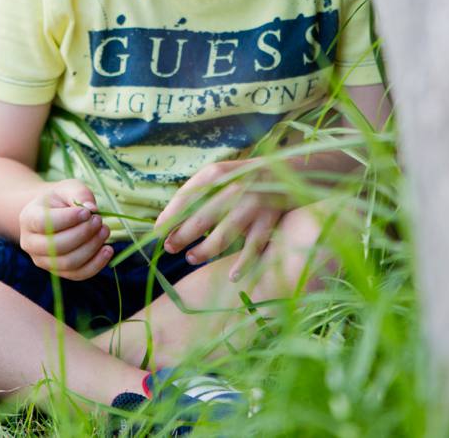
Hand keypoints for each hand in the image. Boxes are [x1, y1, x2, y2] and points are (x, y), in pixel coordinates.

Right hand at [18, 179, 112, 279]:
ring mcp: (43, 261)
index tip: (87, 212)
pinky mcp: (58, 272)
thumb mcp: (68, 188)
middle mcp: (30, 243)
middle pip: (56, 246)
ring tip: (105, 231)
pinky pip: (78, 275)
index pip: (44, 223)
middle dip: (83, 234)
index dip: (68, 219)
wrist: (54, 214)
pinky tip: (107, 250)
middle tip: (99, 220)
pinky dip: (96, 264)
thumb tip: (92, 209)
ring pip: (68, 263)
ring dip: (91, 248)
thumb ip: (79, 193)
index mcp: (28, 218)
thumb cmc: (61, 199)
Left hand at [154, 159, 286, 281]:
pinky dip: (243, 264)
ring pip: (223, 236)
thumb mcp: (220, 175)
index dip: (170, 217)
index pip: (186, 197)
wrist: (291, 172)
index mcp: (216, 173)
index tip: (158, 232)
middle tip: (171, 248)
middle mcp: (234, 188)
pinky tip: (232, 276)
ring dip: (204, 251)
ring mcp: (253, 205)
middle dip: (182, 237)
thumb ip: (197, 194)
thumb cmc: (245, 177)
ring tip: (191, 257)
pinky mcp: (269, 221)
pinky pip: (252, 247)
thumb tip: (168, 223)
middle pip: (201, 218)